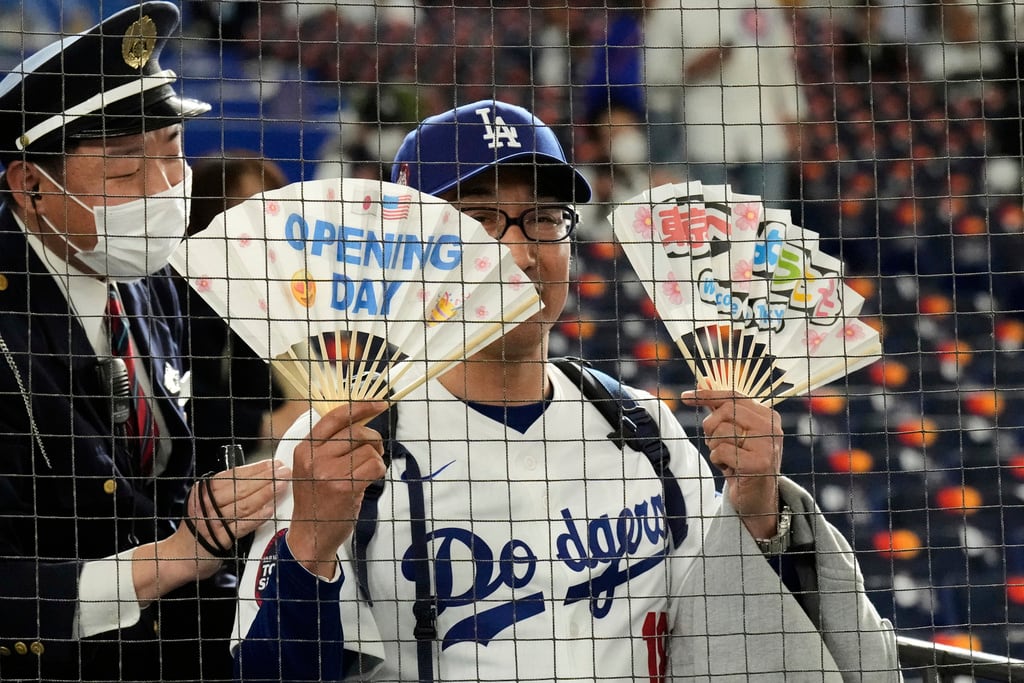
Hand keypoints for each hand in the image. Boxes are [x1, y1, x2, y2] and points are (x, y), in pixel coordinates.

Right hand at [183, 458, 291, 574]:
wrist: (181, 556)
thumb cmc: (200, 527)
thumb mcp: (208, 503)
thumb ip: (229, 491)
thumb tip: (261, 476)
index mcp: (203, 491)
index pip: (232, 475)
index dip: (255, 468)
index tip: (273, 463)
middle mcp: (205, 504)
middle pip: (240, 487)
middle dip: (265, 478)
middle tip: (284, 471)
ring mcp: (211, 522)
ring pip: (243, 504)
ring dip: (266, 493)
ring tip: (283, 485)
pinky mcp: (219, 539)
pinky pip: (242, 525)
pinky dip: (258, 517)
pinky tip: (271, 509)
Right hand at [287, 401, 386, 577]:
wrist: (311, 535)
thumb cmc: (318, 499)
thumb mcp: (313, 467)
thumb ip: (331, 445)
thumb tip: (362, 421)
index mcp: (305, 448)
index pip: (334, 416)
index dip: (360, 407)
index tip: (379, 404)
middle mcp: (314, 457)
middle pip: (356, 432)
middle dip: (373, 440)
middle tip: (374, 453)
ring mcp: (328, 472)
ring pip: (368, 449)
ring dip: (376, 458)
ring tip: (368, 471)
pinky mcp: (344, 487)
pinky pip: (374, 465)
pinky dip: (379, 471)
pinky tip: (370, 481)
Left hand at [681, 389, 782, 538]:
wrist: (757, 498)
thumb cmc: (742, 461)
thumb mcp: (734, 432)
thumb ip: (721, 408)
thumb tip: (703, 382)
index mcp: (767, 415)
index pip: (733, 396)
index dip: (707, 395)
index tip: (685, 397)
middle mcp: (772, 426)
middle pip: (723, 412)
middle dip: (711, 429)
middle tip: (720, 445)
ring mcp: (768, 445)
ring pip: (720, 432)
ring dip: (716, 448)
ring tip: (729, 459)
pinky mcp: (760, 463)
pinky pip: (721, 451)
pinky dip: (718, 461)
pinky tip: (731, 469)